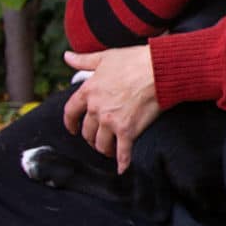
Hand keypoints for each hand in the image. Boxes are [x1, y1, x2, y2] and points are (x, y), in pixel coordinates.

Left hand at [63, 46, 160, 173]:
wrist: (159, 70)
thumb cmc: (134, 60)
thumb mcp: (105, 57)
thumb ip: (83, 60)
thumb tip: (66, 57)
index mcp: (89, 91)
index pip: (70, 112)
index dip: (70, 123)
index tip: (73, 129)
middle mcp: (96, 109)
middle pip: (87, 131)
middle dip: (91, 137)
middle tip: (98, 139)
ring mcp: (111, 122)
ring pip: (101, 143)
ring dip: (104, 149)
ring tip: (110, 150)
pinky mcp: (128, 131)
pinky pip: (122, 152)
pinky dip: (122, 163)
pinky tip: (122, 169)